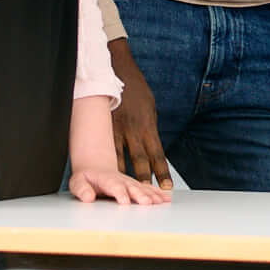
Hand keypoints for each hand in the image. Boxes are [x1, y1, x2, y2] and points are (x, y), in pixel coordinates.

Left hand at [68, 166, 170, 204]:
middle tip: (147, 203)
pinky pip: (148, 189)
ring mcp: (129, 182)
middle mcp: (121, 179)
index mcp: (106, 179)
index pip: (114, 186)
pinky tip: (166, 198)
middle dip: (140, 195)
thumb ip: (81, 189)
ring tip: (161, 202)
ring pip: (143, 188)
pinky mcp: (135, 185)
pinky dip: (157, 193)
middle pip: (132, 187)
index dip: (120, 193)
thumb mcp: (77, 182)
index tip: (125, 202)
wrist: (95, 167)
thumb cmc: (85, 178)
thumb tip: (88, 198)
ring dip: (152, 195)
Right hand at [109, 39, 172, 187]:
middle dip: (145, 180)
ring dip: (124, 176)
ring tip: (125, 194)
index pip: (158, 154)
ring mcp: (116, 129)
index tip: (167, 188)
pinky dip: (106, 162)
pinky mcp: (102, 127)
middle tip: (148, 199)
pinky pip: (104, 148)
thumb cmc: (136, 90)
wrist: (116, 70)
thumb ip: (150, 128)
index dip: (163, 172)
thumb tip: (152, 146)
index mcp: (148, 125)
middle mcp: (133, 130)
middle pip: (140, 160)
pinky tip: (104, 175)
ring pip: (121, 158)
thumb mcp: (149, 108)